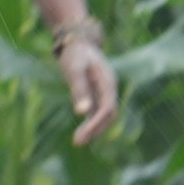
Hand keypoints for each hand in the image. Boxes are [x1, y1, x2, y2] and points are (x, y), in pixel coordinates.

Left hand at [57, 27, 121, 146]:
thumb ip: (79, 90)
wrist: (77, 42)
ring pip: (104, 114)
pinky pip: (97, 111)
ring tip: (77, 141)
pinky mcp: (97, 93)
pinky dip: (91, 122)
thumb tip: (82, 112)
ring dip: (93, 128)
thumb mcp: (74, 70)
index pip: (107, 108)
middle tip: (77, 142)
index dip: (96, 123)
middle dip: (95, 129)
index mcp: (108, 82)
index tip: (82, 135)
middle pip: (109, 114)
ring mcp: (104, 91)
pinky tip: (80, 131)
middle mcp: (109, 88)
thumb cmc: (75, 55)